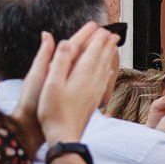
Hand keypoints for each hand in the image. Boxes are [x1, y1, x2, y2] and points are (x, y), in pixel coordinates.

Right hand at [15, 25, 119, 148]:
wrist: (64, 136)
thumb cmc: (53, 111)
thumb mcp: (51, 83)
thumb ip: (60, 62)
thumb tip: (67, 41)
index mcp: (81, 75)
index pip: (92, 51)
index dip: (96, 38)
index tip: (100, 27)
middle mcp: (92, 82)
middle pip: (101, 58)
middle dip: (106, 45)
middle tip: (113, 33)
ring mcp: (94, 92)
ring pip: (105, 69)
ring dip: (109, 56)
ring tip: (113, 47)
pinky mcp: (93, 101)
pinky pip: (104, 81)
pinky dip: (108, 71)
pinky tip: (109, 71)